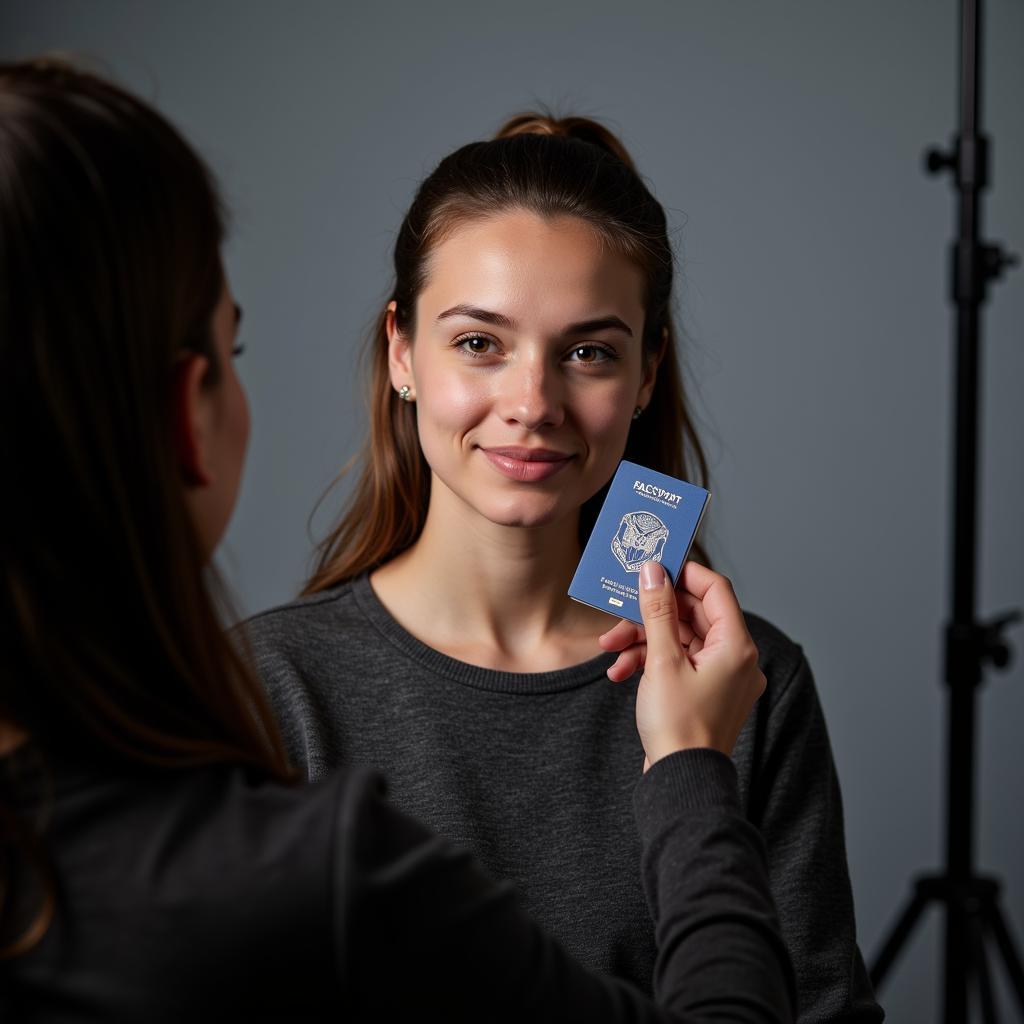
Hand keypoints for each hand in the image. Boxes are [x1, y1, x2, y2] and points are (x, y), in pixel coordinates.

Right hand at [598, 561, 765, 766]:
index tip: (653, 567)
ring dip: (642, 640)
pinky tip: (621, 672)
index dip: (684, 574)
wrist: (681, 782)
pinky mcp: (703, 692)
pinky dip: (649, 662)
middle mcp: (735, 658)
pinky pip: (677, 663)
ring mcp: (721, 677)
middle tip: (618, 614)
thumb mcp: (662, 661)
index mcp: (736, 646)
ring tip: (611, 650)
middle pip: (691, 615)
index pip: (715, 590)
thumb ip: (658, 611)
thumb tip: (653, 571)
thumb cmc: (679, 726)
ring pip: (679, 639)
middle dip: (650, 615)